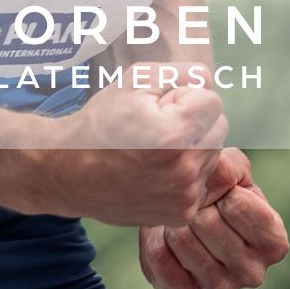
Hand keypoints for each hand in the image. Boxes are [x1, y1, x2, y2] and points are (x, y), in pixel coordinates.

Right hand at [29, 85, 228, 226]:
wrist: (71, 172)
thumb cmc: (101, 122)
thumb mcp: (135, 80)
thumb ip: (181, 73)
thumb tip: (209, 81)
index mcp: (175, 135)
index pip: (213, 101)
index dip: (185, 97)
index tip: (159, 107)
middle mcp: (185, 171)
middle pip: (218, 128)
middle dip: (193, 122)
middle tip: (156, 127)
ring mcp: (185, 198)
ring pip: (212, 155)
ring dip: (193, 146)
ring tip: (155, 149)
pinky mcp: (182, 215)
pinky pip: (202, 180)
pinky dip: (186, 171)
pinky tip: (157, 170)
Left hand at [138, 146, 288, 288]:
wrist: (185, 220)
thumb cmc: (218, 194)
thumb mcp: (232, 171)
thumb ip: (228, 167)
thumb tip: (214, 173)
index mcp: (274, 243)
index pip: (234, 205)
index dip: (217, 188)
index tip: (215, 192)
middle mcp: (253, 273)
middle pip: (206, 222)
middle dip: (193, 204)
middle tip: (193, 205)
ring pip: (182, 239)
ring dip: (172, 220)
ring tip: (180, 220)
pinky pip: (159, 260)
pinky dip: (155, 240)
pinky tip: (166, 238)